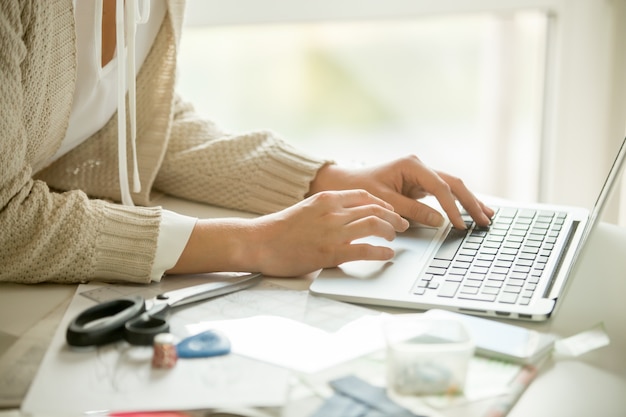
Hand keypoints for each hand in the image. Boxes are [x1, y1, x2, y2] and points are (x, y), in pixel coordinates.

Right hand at [168, 189, 409, 276]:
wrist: (257, 241)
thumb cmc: (279, 230)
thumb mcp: (306, 210)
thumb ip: (327, 211)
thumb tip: (347, 218)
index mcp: (326, 199)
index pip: (364, 195)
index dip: (383, 204)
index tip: (391, 210)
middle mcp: (332, 211)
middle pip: (374, 208)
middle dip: (393, 217)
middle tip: (402, 225)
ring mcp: (332, 231)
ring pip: (374, 225)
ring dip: (390, 232)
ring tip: (395, 239)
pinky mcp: (330, 252)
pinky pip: (364, 249)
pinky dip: (380, 252)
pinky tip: (386, 255)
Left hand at [308, 156, 493, 228]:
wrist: (345, 183)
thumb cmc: (359, 190)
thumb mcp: (384, 202)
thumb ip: (411, 211)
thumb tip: (439, 220)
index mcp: (411, 165)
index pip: (440, 187)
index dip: (452, 207)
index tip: (460, 225)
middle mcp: (420, 166)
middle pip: (454, 183)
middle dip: (471, 202)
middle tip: (486, 221)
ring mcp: (421, 174)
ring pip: (453, 187)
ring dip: (470, 202)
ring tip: (488, 216)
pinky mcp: (420, 184)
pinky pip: (445, 193)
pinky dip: (458, 203)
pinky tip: (472, 212)